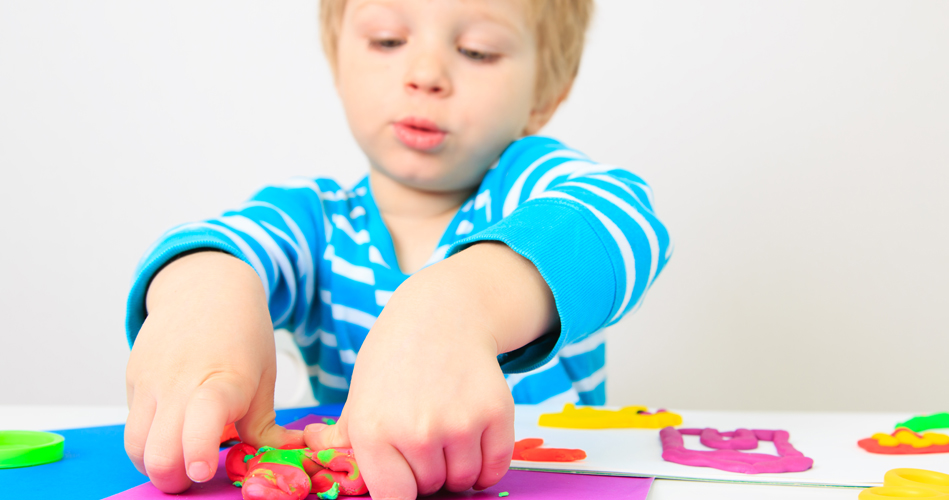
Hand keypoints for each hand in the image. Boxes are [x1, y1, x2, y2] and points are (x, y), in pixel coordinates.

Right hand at [124, 252, 303, 492]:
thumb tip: (285, 457)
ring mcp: (150, 382)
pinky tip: (170, 430)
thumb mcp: (263, 377)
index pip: (200, 421)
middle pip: (157, 452)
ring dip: (155, 464)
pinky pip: (132, 425)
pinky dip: (148, 440)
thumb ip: (265, 427)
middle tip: (194, 477)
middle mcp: (180, 383)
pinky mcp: (132, 380)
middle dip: (173, 479)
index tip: (203, 471)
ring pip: (135, 446)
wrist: (206, 288)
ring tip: (180, 459)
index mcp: (222, 381)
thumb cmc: (241, 332)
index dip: (197, 453)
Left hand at [304, 242, 556, 498]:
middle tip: (426, 435)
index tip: (404, 480)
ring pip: (464, 480)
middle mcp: (416, 432)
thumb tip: (311, 448)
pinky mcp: (495, 414)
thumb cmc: (396, 355)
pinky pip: (494, 468)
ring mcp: (459, 424)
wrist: (442, 314)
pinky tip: (473, 439)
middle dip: (429, 471)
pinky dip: (488, 464)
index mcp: (373, 432)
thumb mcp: (360, 392)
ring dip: (459, 466)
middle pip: (430, 488)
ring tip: (448, 431)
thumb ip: (340, 434)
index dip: (401, 491)